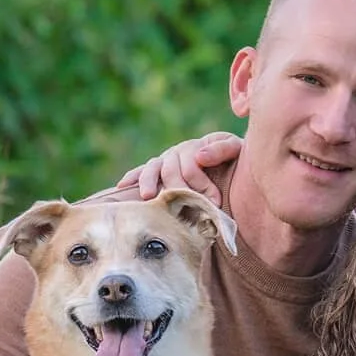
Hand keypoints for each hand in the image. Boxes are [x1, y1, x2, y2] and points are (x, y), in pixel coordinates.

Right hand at [115, 131, 241, 202]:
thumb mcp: (234, 150)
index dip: (202, 184)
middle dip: (181, 189)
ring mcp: (166, 160)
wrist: (229, 162)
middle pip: (171, 170)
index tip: (215, 202)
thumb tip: (199, 156)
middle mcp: (178, 152)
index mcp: (197, 146)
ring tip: (148, 196)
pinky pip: (140, 170)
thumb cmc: (232, 159)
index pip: (192, 165)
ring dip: (149, 182)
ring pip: (153, 169)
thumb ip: (222, 150)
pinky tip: (121, 186)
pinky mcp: (157, 169)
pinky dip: (131, 177)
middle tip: (190, 208)